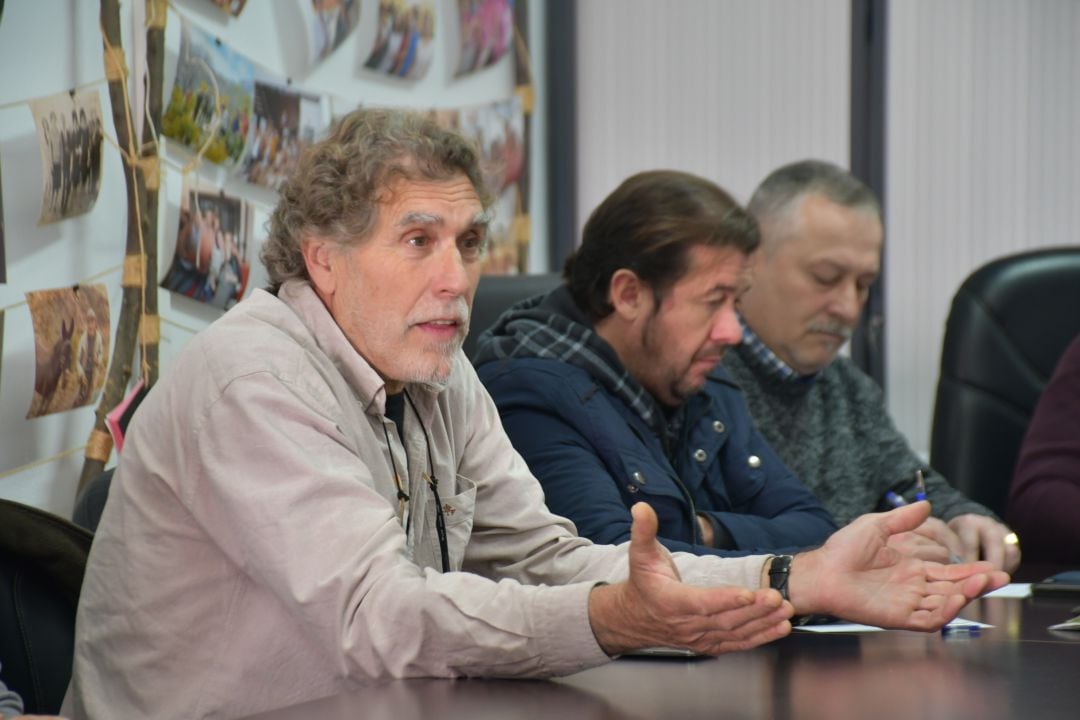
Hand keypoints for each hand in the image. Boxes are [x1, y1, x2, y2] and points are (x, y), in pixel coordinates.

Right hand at [588, 503, 792, 655]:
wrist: (635, 618)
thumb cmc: (643, 583)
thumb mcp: (640, 554)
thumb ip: (643, 531)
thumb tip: (641, 507)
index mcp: (670, 601)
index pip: (701, 602)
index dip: (725, 599)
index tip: (747, 592)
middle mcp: (686, 624)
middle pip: (725, 619)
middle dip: (754, 609)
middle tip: (777, 597)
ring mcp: (699, 637)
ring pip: (735, 632)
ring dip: (763, 623)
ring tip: (785, 610)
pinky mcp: (709, 644)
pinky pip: (737, 643)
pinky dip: (761, 637)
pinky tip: (779, 627)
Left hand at [788, 502, 1009, 629]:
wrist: (821, 570)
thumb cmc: (842, 549)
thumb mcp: (875, 526)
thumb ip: (902, 519)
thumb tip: (925, 504)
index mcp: (911, 569)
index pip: (949, 573)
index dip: (971, 571)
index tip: (992, 567)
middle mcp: (913, 588)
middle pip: (954, 589)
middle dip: (977, 584)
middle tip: (999, 576)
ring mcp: (906, 603)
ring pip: (945, 605)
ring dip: (965, 596)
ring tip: (981, 583)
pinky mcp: (897, 617)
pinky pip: (927, 619)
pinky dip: (944, 612)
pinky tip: (956, 599)